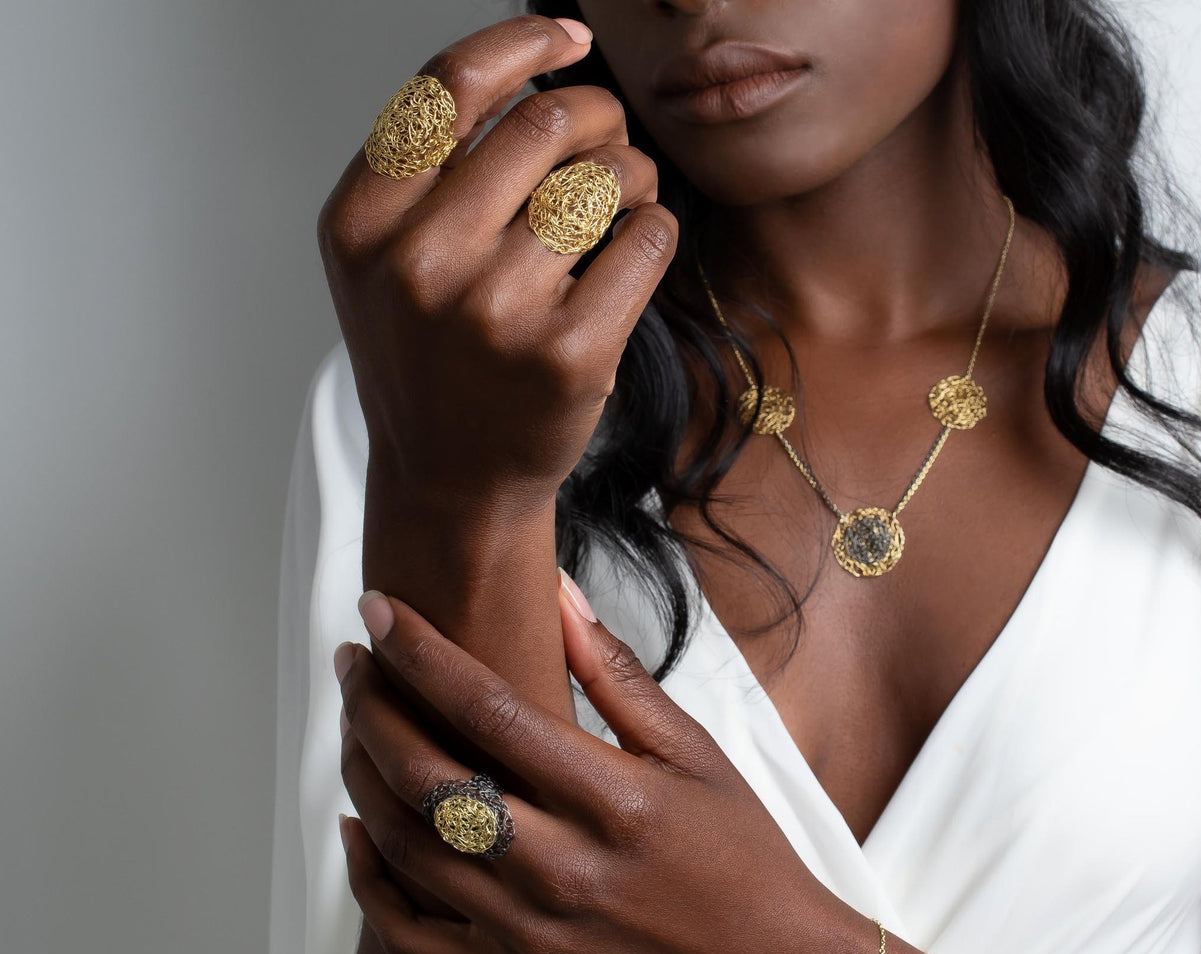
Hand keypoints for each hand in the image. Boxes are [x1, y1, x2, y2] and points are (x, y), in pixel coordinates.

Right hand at [317, 14, 676, 516]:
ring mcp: (495, 310)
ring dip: (633, 171)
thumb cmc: (429, 357)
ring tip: (625, 196)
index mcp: (364, 223)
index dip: (524, 39)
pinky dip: (657, 226)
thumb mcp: (383, 258)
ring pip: (605, 178)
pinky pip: (647, 239)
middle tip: (608, 138)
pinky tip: (638, 242)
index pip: (450, 85)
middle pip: (544, 121)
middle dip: (596, 113)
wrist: (451, 481)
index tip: (570, 34)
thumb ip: (428, 165)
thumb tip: (535, 61)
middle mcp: (420, 260)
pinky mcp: (569, 353)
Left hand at [335, 573, 873, 953]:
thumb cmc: (740, 858)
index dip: (421, 652)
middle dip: (372, 704)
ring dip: (362, 774)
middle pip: (428, 775)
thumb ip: (617, 674)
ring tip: (355, 724)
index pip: (489, 709)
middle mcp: (565, 871)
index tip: (382, 610)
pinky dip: (367, 878)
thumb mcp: (694, 752)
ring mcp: (533, 935)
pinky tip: (356, 826)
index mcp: (614, 801)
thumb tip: (559, 594)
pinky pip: (410, 934)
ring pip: (407, 847)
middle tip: (355, 660)